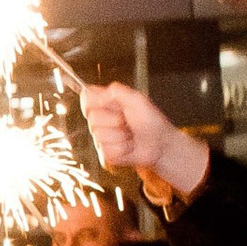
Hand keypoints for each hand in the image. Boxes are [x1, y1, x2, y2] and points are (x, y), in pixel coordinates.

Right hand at [81, 83, 210, 199]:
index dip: (91, 101)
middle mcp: (101, 121)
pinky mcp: (106, 154)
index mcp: (106, 104)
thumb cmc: (150, 121)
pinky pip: (107, 150)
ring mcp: (102, 139)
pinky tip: (129, 147)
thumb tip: (97, 92)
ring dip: (120, 135)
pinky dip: (122, 148)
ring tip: (130, 135)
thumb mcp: (137, 99)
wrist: (160, 144)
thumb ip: (116, 91)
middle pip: (92, 117)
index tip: (104, 103)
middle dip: (113, 119)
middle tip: (126, 121)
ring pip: (99, 135)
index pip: (86, 98)